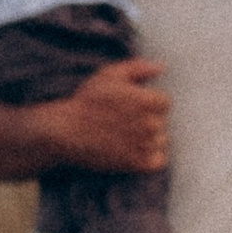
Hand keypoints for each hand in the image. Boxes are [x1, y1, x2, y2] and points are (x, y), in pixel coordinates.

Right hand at [58, 54, 171, 174]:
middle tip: (124, 123)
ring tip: (126, 137)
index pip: (165, 103)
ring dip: (148, 139)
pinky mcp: (138, 164)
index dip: (148, 103)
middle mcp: (149, 123)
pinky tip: (133, 151)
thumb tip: (161, 68)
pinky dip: (150, 158)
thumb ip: (138, 68)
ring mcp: (144, 145)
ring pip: (160, 141)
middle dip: (147, 121)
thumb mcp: (109, 75)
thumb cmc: (87, 101)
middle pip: (162, 122)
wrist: (66, 132)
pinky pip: (159, 160)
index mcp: (146, 100)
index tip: (130, 107)